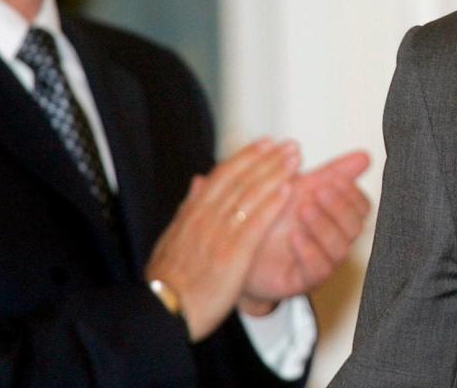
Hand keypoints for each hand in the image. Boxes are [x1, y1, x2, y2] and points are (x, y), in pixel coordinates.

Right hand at [145, 139, 298, 341]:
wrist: (161, 312)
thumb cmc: (168, 281)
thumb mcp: (171, 237)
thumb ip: (188, 208)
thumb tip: (197, 181)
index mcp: (192, 213)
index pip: (222, 175)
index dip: (246, 157)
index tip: (265, 143)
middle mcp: (205, 218)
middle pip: (240, 180)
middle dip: (268, 159)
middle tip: (290, 145)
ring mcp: (219, 235)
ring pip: (250, 196)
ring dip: (275, 174)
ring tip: (294, 159)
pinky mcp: (232, 256)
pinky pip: (255, 224)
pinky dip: (272, 205)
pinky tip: (288, 191)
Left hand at [238, 150, 370, 314]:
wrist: (236, 244)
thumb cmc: (270, 215)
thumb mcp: (299, 187)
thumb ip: (332, 172)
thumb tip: (364, 156)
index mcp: (335, 217)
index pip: (361, 207)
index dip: (351, 193)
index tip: (333, 178)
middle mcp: (332, 241)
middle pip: (355, 227)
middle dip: (339, 207)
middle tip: (318, 191)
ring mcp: (320, 262)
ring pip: (340, 249)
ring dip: (324, 226)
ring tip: (304, 209)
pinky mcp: (302, 281)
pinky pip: (318, 271)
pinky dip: (309, 251)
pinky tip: (295, 236)